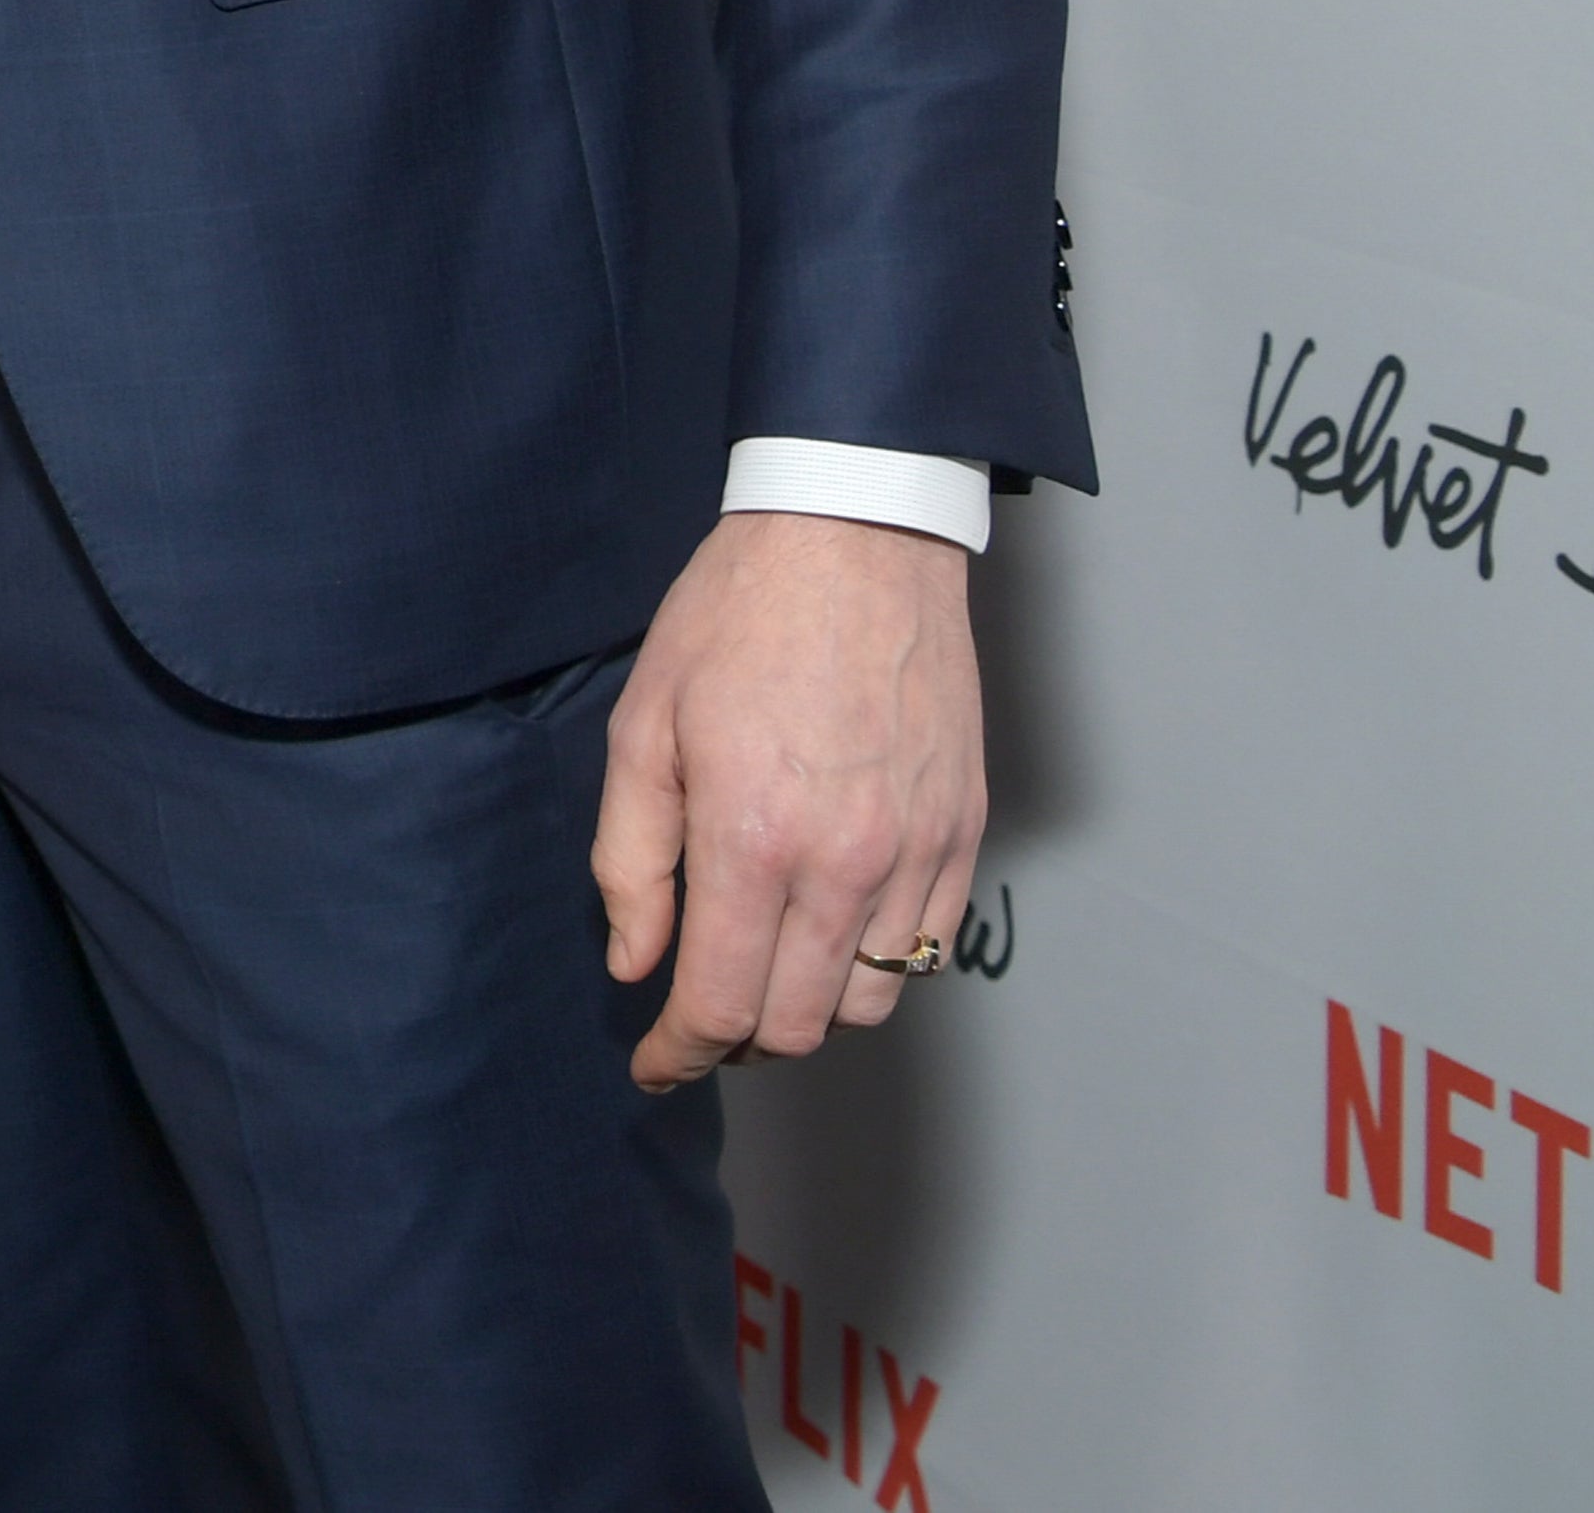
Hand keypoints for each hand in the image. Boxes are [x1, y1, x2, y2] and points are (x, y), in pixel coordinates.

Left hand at [593, 509, 983, 1092]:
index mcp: (750, 838)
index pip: (718, 1005)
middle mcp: (843, 862)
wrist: (854, 534)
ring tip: (766, 967)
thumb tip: (634, 963)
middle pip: (797, 1025)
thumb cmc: (735, 616)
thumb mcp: (643, 724)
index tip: (655, 1060)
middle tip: (700, 1010)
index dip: (678, 1053)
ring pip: (870, 1004)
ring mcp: (915, 851)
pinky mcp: (963, 833)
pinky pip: (926, 949)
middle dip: (738, 1038)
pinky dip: (875, 966)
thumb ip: (630, 859)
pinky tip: (831, 928)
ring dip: (810, 1009)